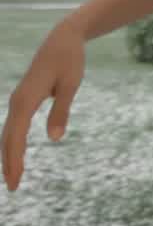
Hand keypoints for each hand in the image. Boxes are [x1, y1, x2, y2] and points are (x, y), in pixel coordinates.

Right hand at [1, 20, 85, 192]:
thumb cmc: (69, 60)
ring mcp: (19, 99)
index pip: (16, 137)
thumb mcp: (70, 84)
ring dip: (9, 154)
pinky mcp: (23, 98)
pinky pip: (14, 125)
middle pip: (8, 138)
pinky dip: (13, 142)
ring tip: (13, 177)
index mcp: (26, 99)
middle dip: (9, 163)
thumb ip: (61, 110)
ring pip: (9, 132)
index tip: (15, 181)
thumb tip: (54, 139)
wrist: (63, 38)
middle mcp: (18, 101)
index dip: (14, 160)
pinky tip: (17, 154)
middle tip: (13, 187)